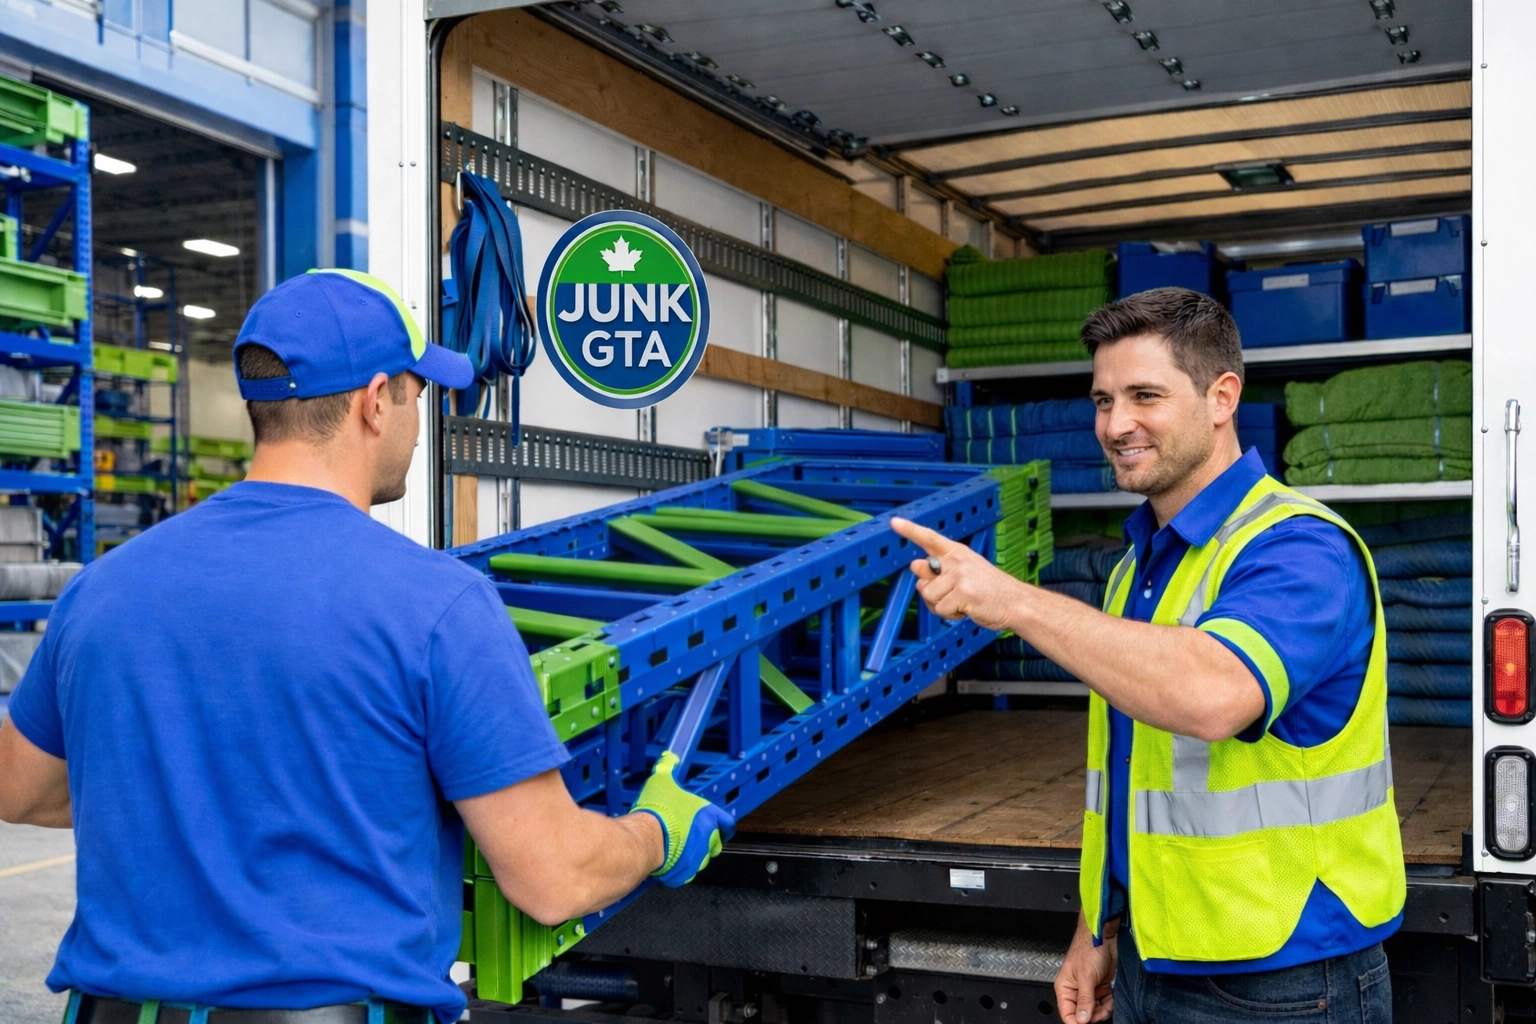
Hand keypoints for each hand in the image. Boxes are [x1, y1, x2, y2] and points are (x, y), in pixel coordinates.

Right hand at [631, 751, 735, 886]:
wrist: (647, 838)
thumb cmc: (659, 811)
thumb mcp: (661, 781)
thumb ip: (667, 767)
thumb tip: (668, 757)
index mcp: (708, 816)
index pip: (727, 823)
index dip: (724, 826)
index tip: (721, 828)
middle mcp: (708, 838)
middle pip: (715, 844)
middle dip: (706, 843)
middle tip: (690, 838)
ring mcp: (698, 857)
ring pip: (700, 860)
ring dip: (692, 856)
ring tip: (676, 849)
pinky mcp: (686, 873)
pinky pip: (686, 873)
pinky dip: (679, 870)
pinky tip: (668, 863)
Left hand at [889, 517, 1029, 631]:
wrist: (1015, 602)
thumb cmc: (990, 589)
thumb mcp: (966, 571)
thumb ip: (940, 570)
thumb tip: (915, 566)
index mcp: (957, 552)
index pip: (929, 538)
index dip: (910, 530)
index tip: (894, 522)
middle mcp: (957, 560)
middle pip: (920, 572)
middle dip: (928, 587)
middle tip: (948, 593)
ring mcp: (960, 576)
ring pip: (928, 595)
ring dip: (941, 605)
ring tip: (961, 603)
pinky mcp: (963, 593)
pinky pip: (941, 609)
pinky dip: (951, 615)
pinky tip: (966, 610)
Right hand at [1054, 917, 1116, 1023]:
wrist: (1104, 936)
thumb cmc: (1088, 948)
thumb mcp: (1086, 976)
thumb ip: (1084, 1000)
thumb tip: (1081, 1020)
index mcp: (1065, 988)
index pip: (1067, 1014)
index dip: (1077, 1022)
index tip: (1087, 1023)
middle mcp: (1076, 990)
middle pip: (1082, 1015)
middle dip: (1093, 1016)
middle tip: (1101, 1011)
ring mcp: (1089, 989)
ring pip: (1095, 1011)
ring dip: (1103, 1011)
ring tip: (1107, 1003)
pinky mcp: (1101, 987)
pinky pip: (1104, 1003)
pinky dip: (1109, 1004)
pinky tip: (1111, 999)